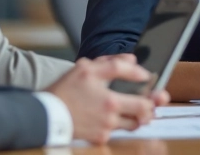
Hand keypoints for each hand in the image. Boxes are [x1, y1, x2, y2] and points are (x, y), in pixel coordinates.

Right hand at [44, 55, 159, 144]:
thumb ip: (114, 64)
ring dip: (137, 116)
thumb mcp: (87, 68)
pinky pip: (116, 132)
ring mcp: (105, 130)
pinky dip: (119, 123)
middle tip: (153, 100)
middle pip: (143, 116)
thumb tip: (134, 61)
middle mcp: (111, 119)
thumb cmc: (66, 90)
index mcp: (111, 101)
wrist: (46, 114)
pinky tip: (115, 114)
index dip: (153, 94)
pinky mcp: (99, 139)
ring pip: (132, 125)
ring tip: (136, 106)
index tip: (153, 85)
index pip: (144, 102)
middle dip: (150, 107)